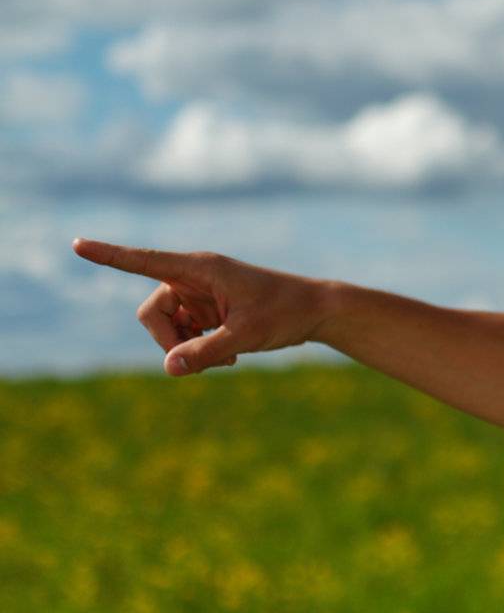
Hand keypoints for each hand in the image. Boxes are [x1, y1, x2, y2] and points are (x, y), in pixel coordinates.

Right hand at [71, 238, 333, 375]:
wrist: (316, 313)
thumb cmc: (286, 314)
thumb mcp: (247, 336)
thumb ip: (207, 352)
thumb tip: (168, 368)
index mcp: (201, 268)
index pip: (145, 261)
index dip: (110, 255)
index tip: (78, 244)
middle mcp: (194, 278)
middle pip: (152, 313)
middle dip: (168, 341)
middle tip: (196, 363)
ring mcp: (199, 295)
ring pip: (167, 328)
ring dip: (186, 349)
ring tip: (226, 359)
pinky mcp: (207, 311)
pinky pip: (184, 336)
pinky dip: (198, 351)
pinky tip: (229, 359)